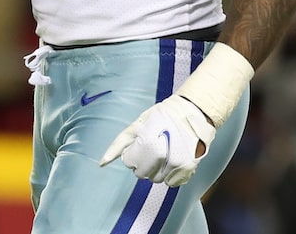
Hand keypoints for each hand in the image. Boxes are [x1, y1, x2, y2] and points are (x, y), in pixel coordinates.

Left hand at [99, 95, 215, 185]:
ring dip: (157, 169)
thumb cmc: (163, 116)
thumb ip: (119, 145)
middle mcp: (161, 157)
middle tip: (153, 147)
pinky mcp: (187, 169)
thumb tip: (102, 163)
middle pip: (142, 174)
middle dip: (144, 162)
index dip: (134, 152)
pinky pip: (172, 183)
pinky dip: (171, 174)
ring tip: (165, 151)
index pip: (129, 163)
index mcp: (146, 145)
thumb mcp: (137, 125)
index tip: (143, 142)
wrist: (193, 112)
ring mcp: (175, 165)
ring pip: (156, 180)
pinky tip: (174, 158)